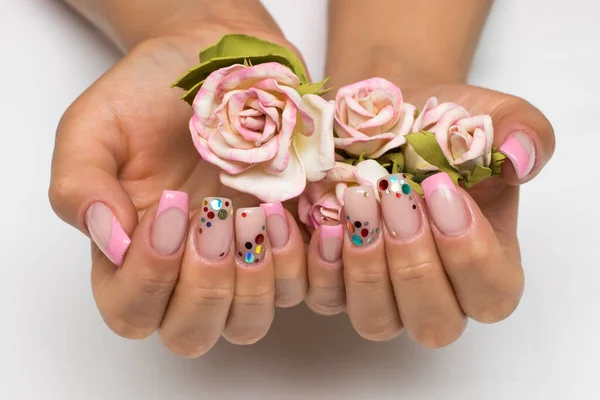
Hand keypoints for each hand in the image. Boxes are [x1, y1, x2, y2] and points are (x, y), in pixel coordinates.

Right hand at [49, 25, 309, 356]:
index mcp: (132, 253)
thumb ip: (79, 185)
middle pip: (191, 332)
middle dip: (206, 286)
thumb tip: (108, 241)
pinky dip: (300, 260)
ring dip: (254, 279)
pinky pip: (300, 289)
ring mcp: (239, 263)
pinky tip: (292, 211)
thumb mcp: (95, 126)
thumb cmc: (151, 93)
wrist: (217, 59)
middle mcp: (185, 271)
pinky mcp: (286, 246)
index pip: (132, 310)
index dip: (150, 277)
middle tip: (216, 216)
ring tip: (259, 211)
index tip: (171, 206)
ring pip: (248, 322)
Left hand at [305, 83, 554, 346]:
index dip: (470, 254)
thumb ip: (523, 131)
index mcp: (485, 264)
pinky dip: (321, 266)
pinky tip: (322, 223)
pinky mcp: (335, 283)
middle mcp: (434, 293)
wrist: (380, 119)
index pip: (491, 294)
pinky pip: (325, 299)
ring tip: (356, 203)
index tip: (442, 191)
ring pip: (377, 320)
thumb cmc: (438, 126)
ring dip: (367, 268)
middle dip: (415, 262)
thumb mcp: (486, 114)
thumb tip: (523, 158)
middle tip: (395, 196)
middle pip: (434, 322)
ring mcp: (381, 294)